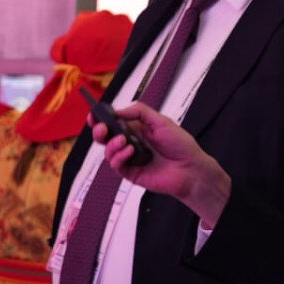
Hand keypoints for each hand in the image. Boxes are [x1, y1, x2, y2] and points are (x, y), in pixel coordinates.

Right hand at [94, 102, 231, 229]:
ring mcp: (130, 159)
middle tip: (103, 129)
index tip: (93, 115)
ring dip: (112, 145)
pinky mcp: (131, 173)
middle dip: (99, 132)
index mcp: (136, 129)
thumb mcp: (161, 121)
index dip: (101, 119)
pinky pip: (116, 165)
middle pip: (105, 138)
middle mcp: (130, 143)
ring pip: (108, 152)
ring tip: (124, 141)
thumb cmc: (180, 144)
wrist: (190, 167)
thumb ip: (139, 112)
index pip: (113, 123)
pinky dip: (119, 157)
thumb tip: (119, 111)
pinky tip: (129, 152)